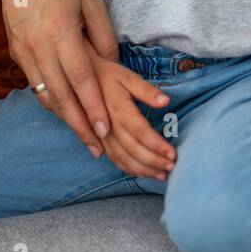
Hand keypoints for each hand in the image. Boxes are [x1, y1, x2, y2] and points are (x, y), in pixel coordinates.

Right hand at [0, 0, 116, 157]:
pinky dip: (51, 104)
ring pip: (45, 94)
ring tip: (84, 139)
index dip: (93, 105)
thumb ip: (103, 35)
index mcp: (61, 30)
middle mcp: (39, 45)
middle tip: (98, 148)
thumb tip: (113, 65)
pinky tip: (66, 116)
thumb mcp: (90, 1)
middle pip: (61, 94)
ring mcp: (24, 50)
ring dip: (65, 120)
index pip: (80, 77)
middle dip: (80, 124)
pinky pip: (35, 85)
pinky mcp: (16, 53)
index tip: (106, 129)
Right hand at [95, 59, 177, 178]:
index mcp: (117, 108)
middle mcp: (107, 126)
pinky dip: (129, 169)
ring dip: (143, 170)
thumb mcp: (127, 77)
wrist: (78, 79)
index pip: (140, 131)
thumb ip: (146, 90)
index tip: (173, 154)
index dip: (156, 145)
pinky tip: (143, 173)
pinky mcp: (98, 141)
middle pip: (132, 149)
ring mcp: (101, 136)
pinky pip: (113, 159)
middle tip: (172, 168)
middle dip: (153, 161)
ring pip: (122, 159)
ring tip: (162, 175)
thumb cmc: (108, 76)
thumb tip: (166, 101)